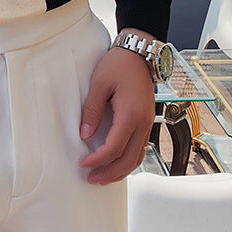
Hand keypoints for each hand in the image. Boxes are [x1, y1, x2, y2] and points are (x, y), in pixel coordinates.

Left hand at [77, 32, 155, 184]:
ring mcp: (148, 122)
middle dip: (109, 173)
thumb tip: (85, 135)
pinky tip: (117, 162)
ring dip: (121, 170)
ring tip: (103, 177)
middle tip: (91, 179)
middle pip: (128, 160)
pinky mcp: (147, 120)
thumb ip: (92, 110)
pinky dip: (129, 160)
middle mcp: (143, 122)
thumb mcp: (99, 84)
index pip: (114, 148)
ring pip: (137, 157)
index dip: (98, 160)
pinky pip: (141, 148)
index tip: (84, 164)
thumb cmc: (119, 64)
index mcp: (131, 114)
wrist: (139, 53)